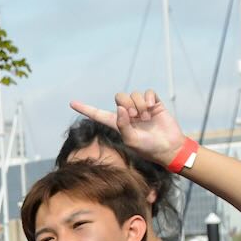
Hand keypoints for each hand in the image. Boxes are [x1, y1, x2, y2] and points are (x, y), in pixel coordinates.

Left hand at [69, 90, 186, 167]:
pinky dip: (149, 98)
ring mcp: (141, 108)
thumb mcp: (131, 141)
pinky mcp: (154, 104)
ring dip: (140, 105)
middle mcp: (128, 114)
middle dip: (127, 104)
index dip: (85, 109)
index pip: (98, 114)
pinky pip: (148, 92)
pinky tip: (152, 107)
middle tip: (136, 117)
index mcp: (117, 123)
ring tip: (146, 118)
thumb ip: (122, 125)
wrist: (169, 147)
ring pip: (134, 94)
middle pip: (119, 97)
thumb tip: (119, 108)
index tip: (71, 103)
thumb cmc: (148, 148)